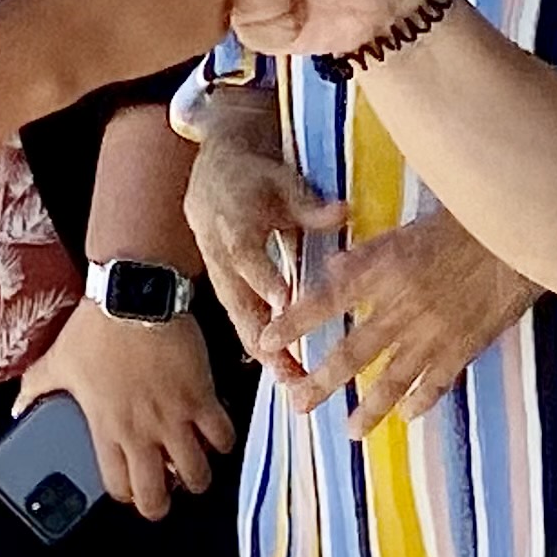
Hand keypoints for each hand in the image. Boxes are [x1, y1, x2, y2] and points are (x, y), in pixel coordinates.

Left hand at [16, 292, 238, 522]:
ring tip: (192, 464)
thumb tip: (17, 407)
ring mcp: (175, 417)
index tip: (131, 485)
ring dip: (195, 476)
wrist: (135, 296)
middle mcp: (142, 432)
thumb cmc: (97, 328)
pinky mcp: (203, 397)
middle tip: (165, 489)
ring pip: (197, 475)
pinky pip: (223, 436)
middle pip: (158, 498)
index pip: (119, 487)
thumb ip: (36, 388)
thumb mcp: (58, 361)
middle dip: (161, 504)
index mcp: (107, 428)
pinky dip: (222, 441)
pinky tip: (213, 431)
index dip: (127, 494)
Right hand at [181, 109, 345, 358]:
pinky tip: (285, 372)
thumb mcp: (283, 180)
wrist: (212, 174)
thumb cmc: (255, 176)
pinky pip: (241, 319)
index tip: (284, 303)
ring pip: (239, 318)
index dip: (263, 279)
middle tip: (290, 368)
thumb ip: (310, 203)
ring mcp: (220, 274)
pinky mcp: (225, 287)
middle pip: (238, 302)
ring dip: (263, 352)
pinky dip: (261, 346)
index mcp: (234, 223)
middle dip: (263, 338)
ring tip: (292, 382)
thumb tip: (343, 212)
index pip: (246, 254)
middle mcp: (221, 255)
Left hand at [265, 214, 537, 430]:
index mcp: (386, 269)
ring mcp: (435, 332)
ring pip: (393, 378)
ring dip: (369, 409)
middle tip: (297, 403)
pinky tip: (407, 417)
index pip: (327, 298)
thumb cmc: (467, 220)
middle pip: (353, 352)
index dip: (295, 321)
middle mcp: (403, 306)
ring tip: (350, 430)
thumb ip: (369, 252)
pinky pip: (437, 383)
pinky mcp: (466, 346)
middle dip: (322, 381)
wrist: (523, 235)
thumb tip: (333, 269)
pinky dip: (420, 402)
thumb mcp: (408, 227)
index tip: (265, 339)